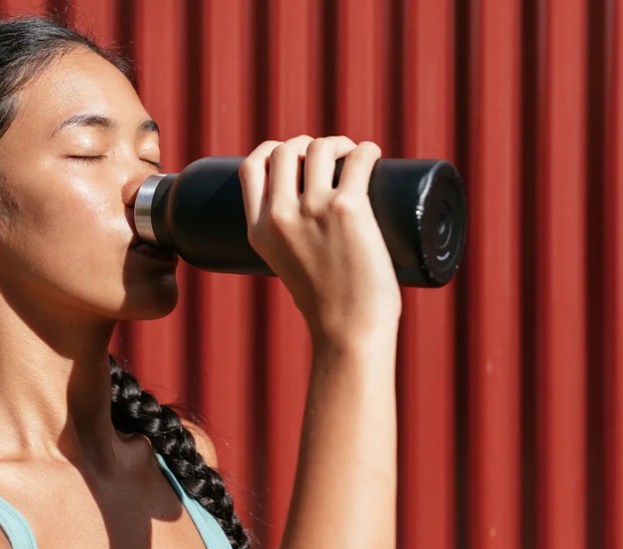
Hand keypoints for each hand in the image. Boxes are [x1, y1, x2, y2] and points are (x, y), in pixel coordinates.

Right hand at [238, 135, 401, 345]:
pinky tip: (372, 154)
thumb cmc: (326, 306)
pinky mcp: (348, 209)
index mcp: (258, 230)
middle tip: (329, 156)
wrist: (348, 331)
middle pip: (285, 151)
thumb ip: (288, 240)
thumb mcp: (286, 266)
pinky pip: (357, 160)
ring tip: (352, 155)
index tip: (291, 154)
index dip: (270, 150)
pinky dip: (366, 151)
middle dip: (306, 144)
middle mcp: (280, 216)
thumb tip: (314, 220)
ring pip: (318, 148)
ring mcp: (313, 210)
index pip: (250, 168)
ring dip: (337, 143)